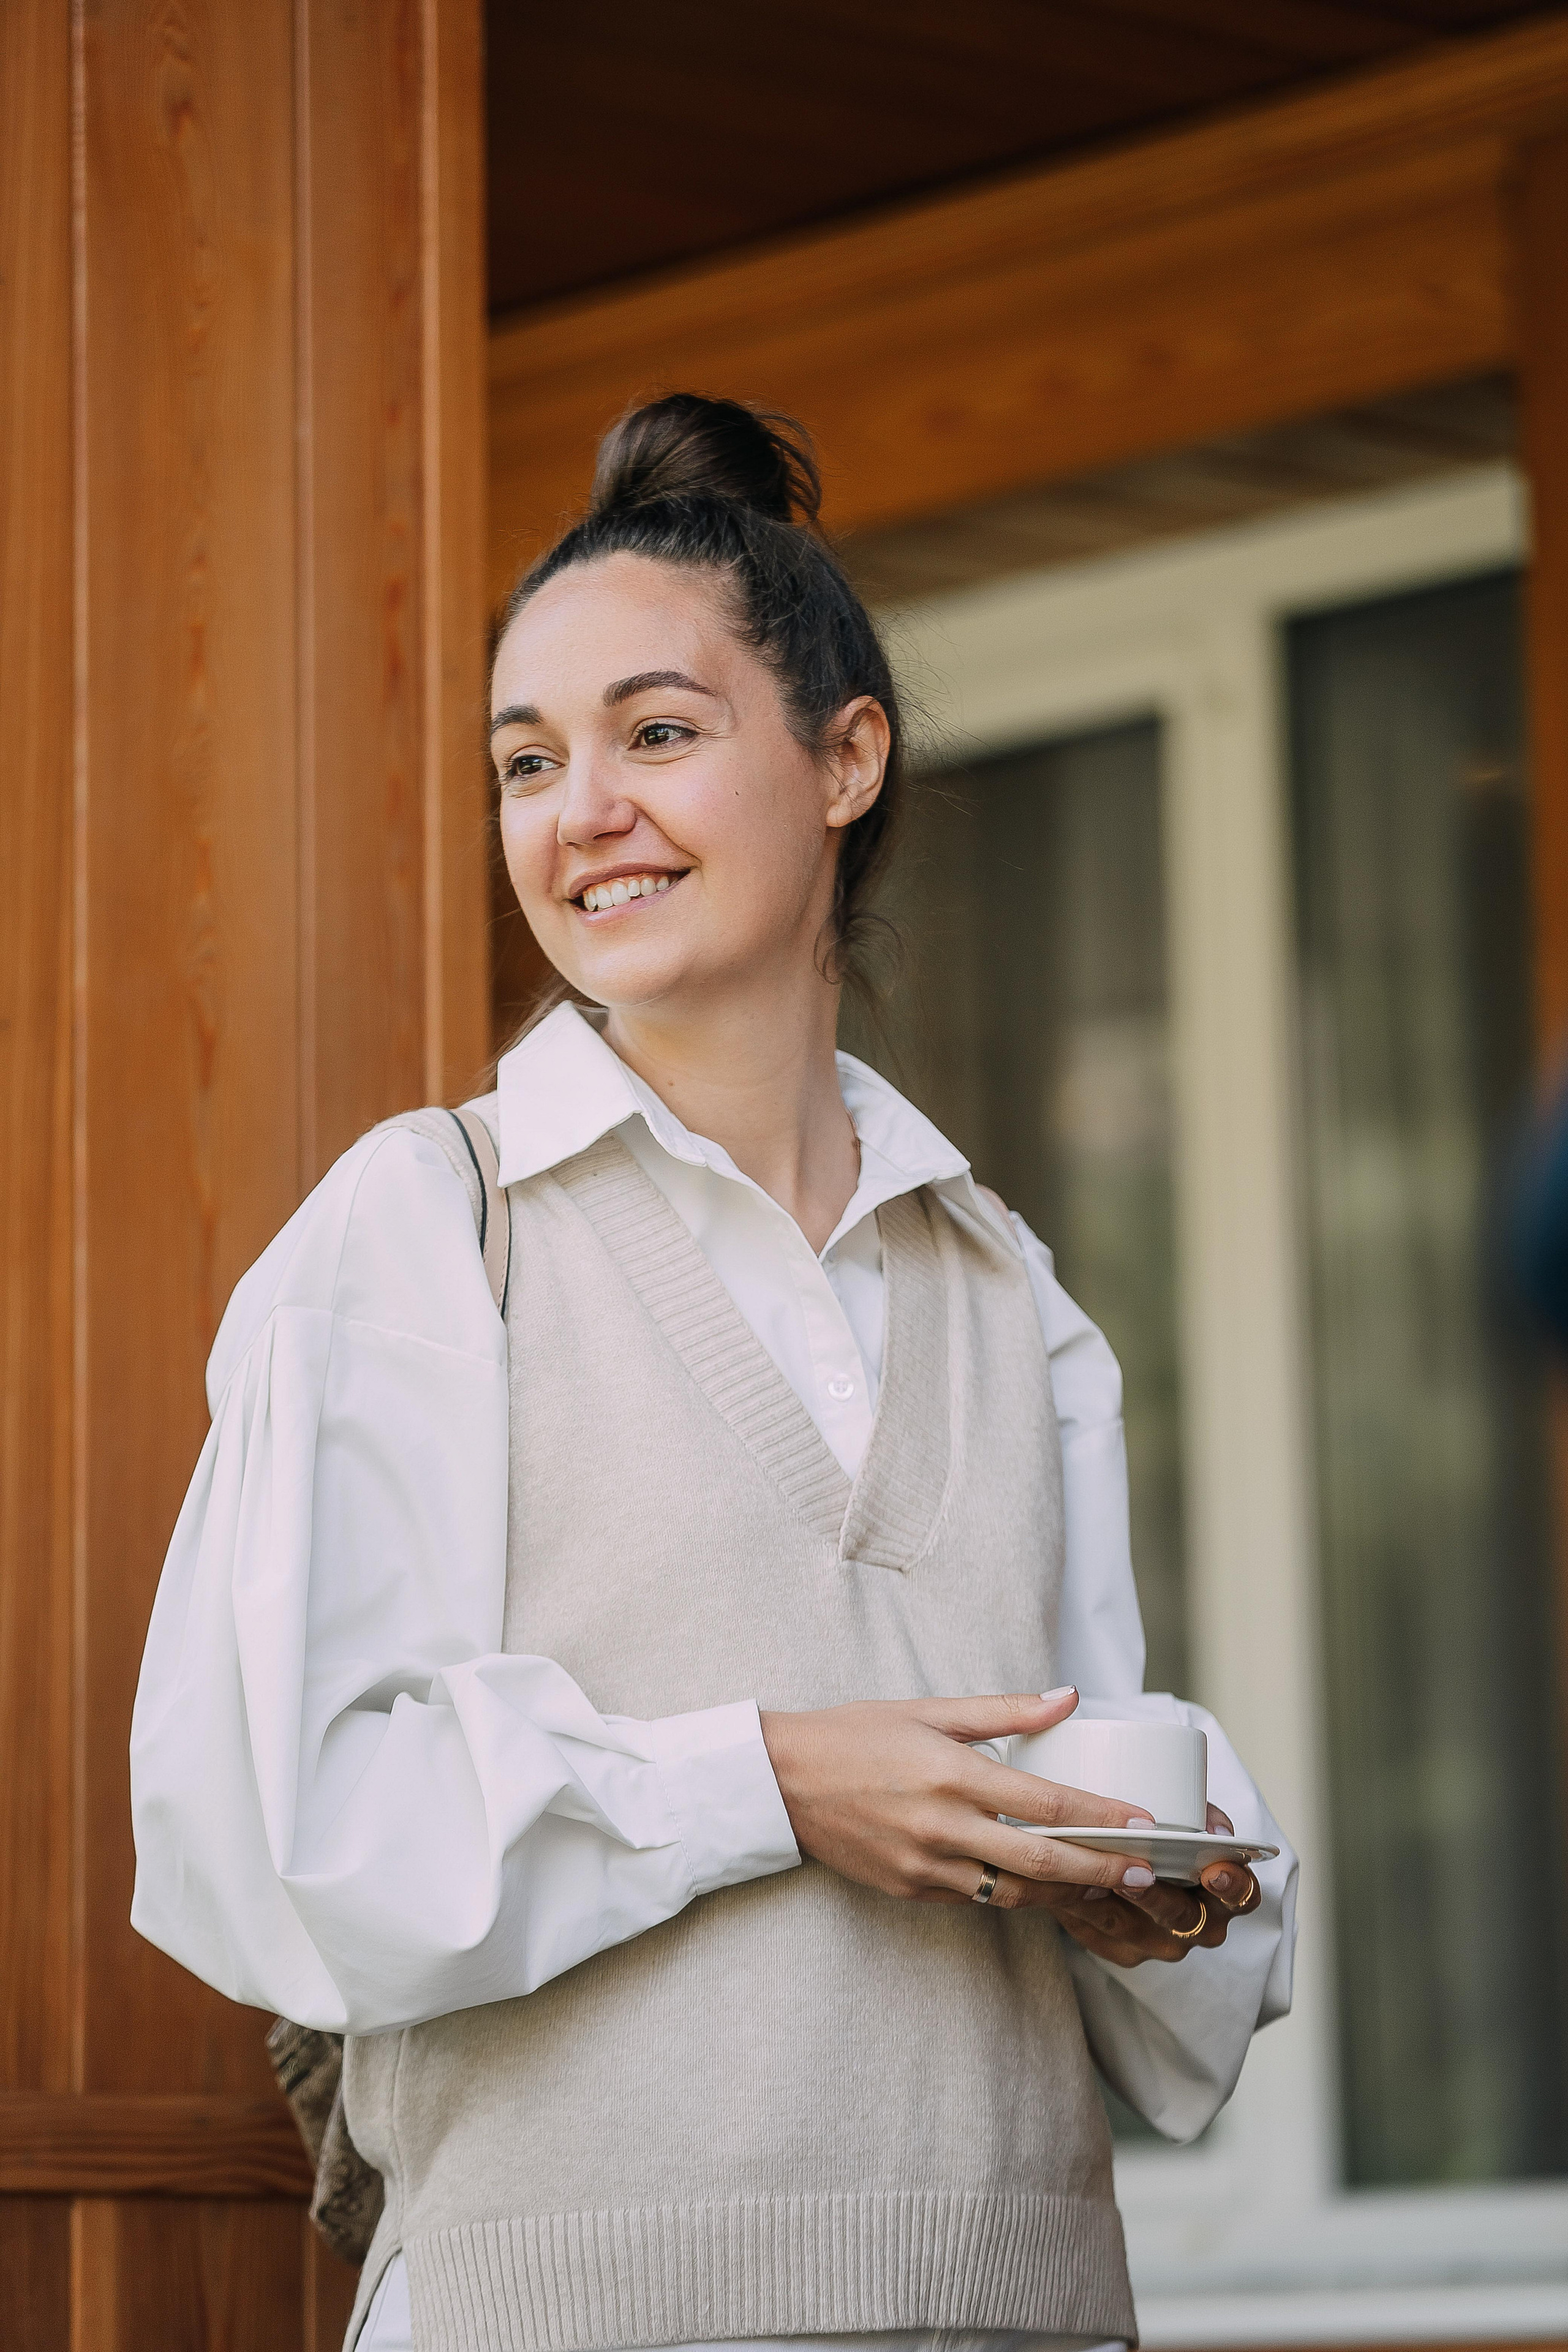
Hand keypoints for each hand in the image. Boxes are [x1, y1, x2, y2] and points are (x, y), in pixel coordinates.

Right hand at [759, 1686, 1166, 1905]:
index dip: (1103, 1816)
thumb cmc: (854, 1734)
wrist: (781, 1782)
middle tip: (1149, 1875)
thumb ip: (1004, 1710)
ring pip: (1013, 1892)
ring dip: (1065, 1893)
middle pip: (1042, 1861)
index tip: (1145, 1824)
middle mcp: (942, 1825)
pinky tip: (1042, 1885)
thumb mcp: (928, 1710)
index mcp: (951, 1773)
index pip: (1046, 1803)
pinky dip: (1014, 1893)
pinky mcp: (910, 1889)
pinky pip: (976, 1898)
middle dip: (1103, 1871)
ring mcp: (925, 1866)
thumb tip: (1068, 1697)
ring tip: (1106, 1888)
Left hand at [1040, 1804, 1261, 1965]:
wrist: (1123, 1854)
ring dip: (1109, 1902)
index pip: (1242, 1897)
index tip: (1215, 1868)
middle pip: (1184, 1919)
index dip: (1233, 1885)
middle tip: (1139, 1874)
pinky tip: (1057, 1886)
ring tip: (1090, 1877)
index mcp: (1223, 1893)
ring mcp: (1155, 1942)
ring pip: (1131, 1927)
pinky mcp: (1117, 1948)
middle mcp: (1195, 1926)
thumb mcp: (1187, 1813)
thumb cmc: (1164, 1832)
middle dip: (1159, 1897)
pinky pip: (1094, 1932)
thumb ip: (1200, 1812)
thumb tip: (1212, 1828)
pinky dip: (1074, 1908)